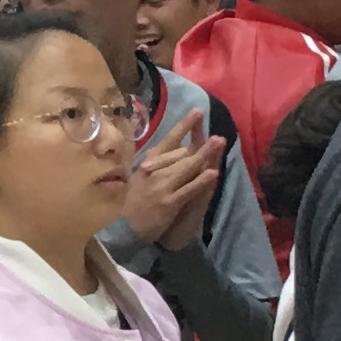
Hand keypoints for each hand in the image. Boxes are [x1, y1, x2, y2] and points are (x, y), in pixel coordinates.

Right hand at [121, 126, 219, 251]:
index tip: (197, 112)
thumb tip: (162, 149)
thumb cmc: (129, 202)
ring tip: (219, 145)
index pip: (168, 140)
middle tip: (218, 135)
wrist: (121, 227)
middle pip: (182, 154)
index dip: (183, 126)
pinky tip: (213, 174)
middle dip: (201, 144)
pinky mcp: (168, 202)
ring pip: (187, 168)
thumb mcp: (137, 177)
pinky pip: (188, 189)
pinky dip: (200, 181)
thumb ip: (151, 164)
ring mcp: (162, 186)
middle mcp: (155, 171)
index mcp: (148, 163)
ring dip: (204, 155)